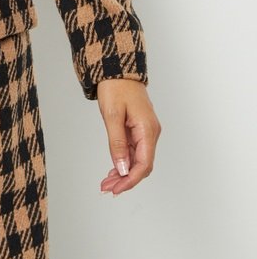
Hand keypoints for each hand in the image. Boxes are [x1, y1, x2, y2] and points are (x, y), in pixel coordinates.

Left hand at [96, 79, 160, 195]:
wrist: (117, 70)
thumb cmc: (115, 88)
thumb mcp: (112, 115)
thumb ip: (117, 143)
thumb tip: (122, 168)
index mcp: (148, 129)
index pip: (144, 164)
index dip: (130, 180)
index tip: (116, 189)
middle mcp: (150, 132)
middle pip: (142, 165)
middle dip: (126, 179)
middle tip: (107, 188)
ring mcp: (146, 131)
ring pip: (138, 159)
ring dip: (124, 172)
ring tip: (107, 182)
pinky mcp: (139, 129)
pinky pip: (134, 151)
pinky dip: (124, 161)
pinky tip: (114, 169)